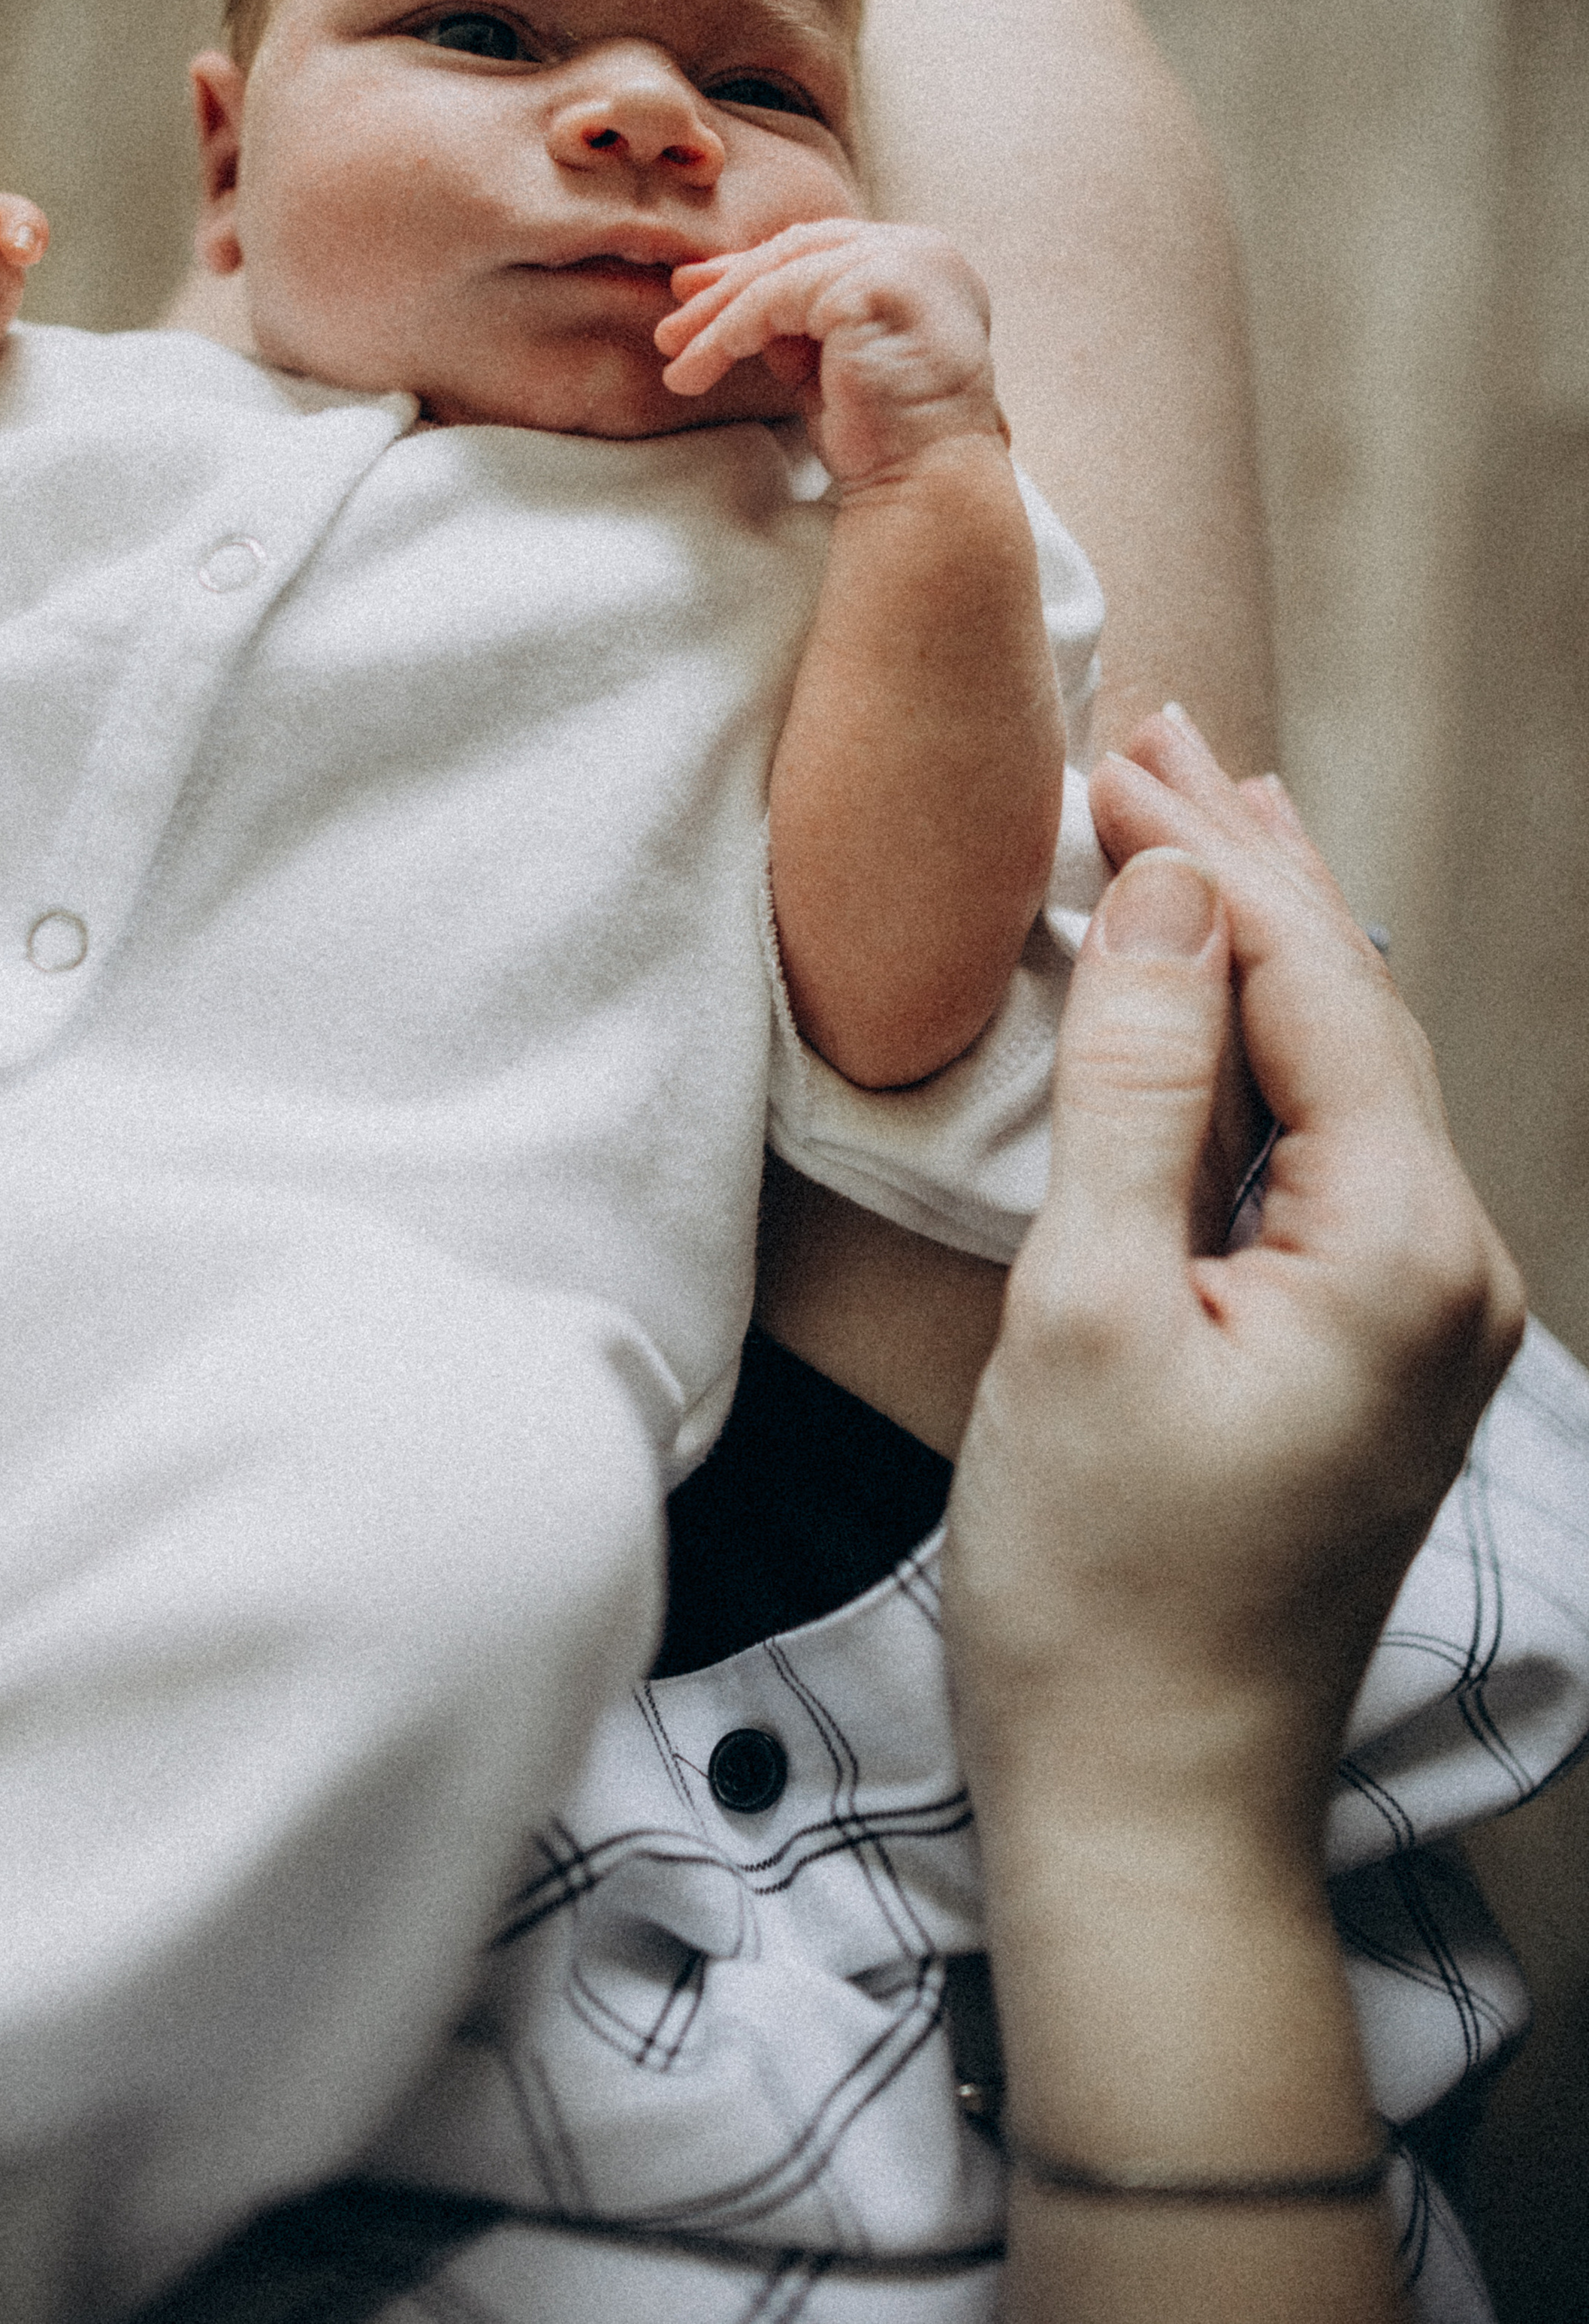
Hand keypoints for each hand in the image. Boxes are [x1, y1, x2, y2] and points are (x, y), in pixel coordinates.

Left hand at [652, 219, 1004, 488]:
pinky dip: (729, 330)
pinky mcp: (874, 285)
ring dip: (717, 316)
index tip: (699, 299)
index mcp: (928, 266)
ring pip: (782, 272)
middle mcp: (927, 251)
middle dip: (728, 285)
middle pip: (802, 250)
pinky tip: (698, 365)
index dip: (758, 272)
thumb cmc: (886, 441)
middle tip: (672, 326)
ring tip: (673, 356)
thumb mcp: (832, 365)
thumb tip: (727, 298)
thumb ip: (796, 325)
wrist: (926, 486)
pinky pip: (777, 297)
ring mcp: (906, 261)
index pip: (827, 252)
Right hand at [947, 704, 1524, 1864]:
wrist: (1152, 1805)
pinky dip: (1266, 1048)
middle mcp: (1455, 1266)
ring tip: (1206, 815)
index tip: (1105, 748)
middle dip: (1252, 866)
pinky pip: (1332, 1150)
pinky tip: (1227, 996)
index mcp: (1404, 1247)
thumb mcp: (1083, 1311)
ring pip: (1350, 1071)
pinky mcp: (1372, 1351)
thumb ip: (1134, 1089)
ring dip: (1265, 943)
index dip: (1209, 856)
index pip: (1311, 983)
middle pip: (1355, 1007)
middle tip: (1156, 733)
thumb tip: (1164, 893)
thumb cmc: (1099, 1583)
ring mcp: (1426, 1316)